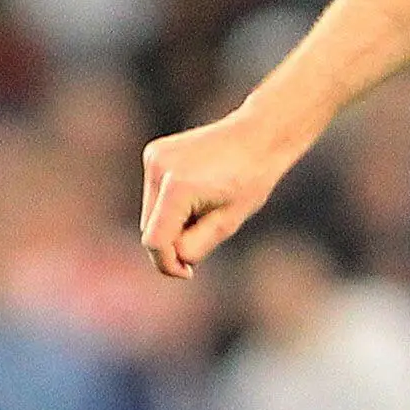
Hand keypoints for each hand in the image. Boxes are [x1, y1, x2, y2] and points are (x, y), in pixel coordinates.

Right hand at [139, 106, 305, 279]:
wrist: (258, 136)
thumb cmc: (250, 181)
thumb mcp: (227, 223)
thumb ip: (195, 247)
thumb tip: (171, 260)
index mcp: (178, 188)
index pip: (154, 242)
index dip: (169, 264)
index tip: (188, 273)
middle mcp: (159, 169)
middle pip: (150, 228)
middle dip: (173, 240)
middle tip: (209, 229)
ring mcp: (153, 158)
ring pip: (151, 213)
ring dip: (172, 221)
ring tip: (207, 204)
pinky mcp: (154, 153)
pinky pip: (154, 194)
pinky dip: (170, 203)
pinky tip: (198, 189)